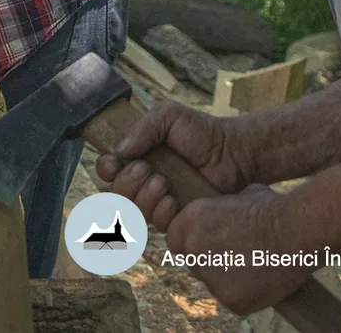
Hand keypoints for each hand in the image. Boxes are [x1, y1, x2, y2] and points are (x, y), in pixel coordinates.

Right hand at [96, 100, 253, 230]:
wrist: (234, 152)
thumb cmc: (202, 132)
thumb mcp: (169, 116)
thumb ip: (142, 127)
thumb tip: (119, 151)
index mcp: (136, 155)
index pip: (106, 169)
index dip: (107, 169)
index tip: (118, 162)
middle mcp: (143, 180)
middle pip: (113, 194)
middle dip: (125, 183)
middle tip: (146, 169)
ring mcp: (158, 199)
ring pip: (131, 211)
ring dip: (143, 197)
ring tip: (163, 183)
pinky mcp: (176, 216)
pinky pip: (156, 224)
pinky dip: (160, 212)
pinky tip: (173, 201)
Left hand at [166, 185, 314, 314]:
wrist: (297, 230)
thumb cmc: (273, 208)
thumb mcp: (237, 197)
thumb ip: (220, 210)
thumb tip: (224, 211)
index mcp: (190, 222)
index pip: (176, 240)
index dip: (194, 242)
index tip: (212, 243)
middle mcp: (193, 250)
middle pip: (193, 262)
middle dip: (210, 260)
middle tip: (237, 256)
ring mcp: (210, 277)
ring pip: (212, 282)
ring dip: (227, 277)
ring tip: (255, 266)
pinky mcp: (230, 299)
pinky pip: (232, 299)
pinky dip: (245, 294)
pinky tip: (263, 280)